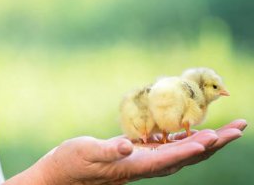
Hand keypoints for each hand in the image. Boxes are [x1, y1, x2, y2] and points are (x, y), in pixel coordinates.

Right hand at [6, 119, 245, 184]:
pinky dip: (188, 137)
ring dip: (210, 140)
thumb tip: (126, 146)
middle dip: (217, 142)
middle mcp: (147, 166)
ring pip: (186, 151)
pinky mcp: (140, 155)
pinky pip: (171, 147)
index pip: (169, 159)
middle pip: (189, 156)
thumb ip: (108, 150)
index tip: (211, 140)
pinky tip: (195, 129)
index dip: (190, 150)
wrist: (64, 174)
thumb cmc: (72, 162)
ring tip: (231, 128)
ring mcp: (146, 161)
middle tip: (241, 127)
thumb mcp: (86, 152)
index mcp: (135, 166)